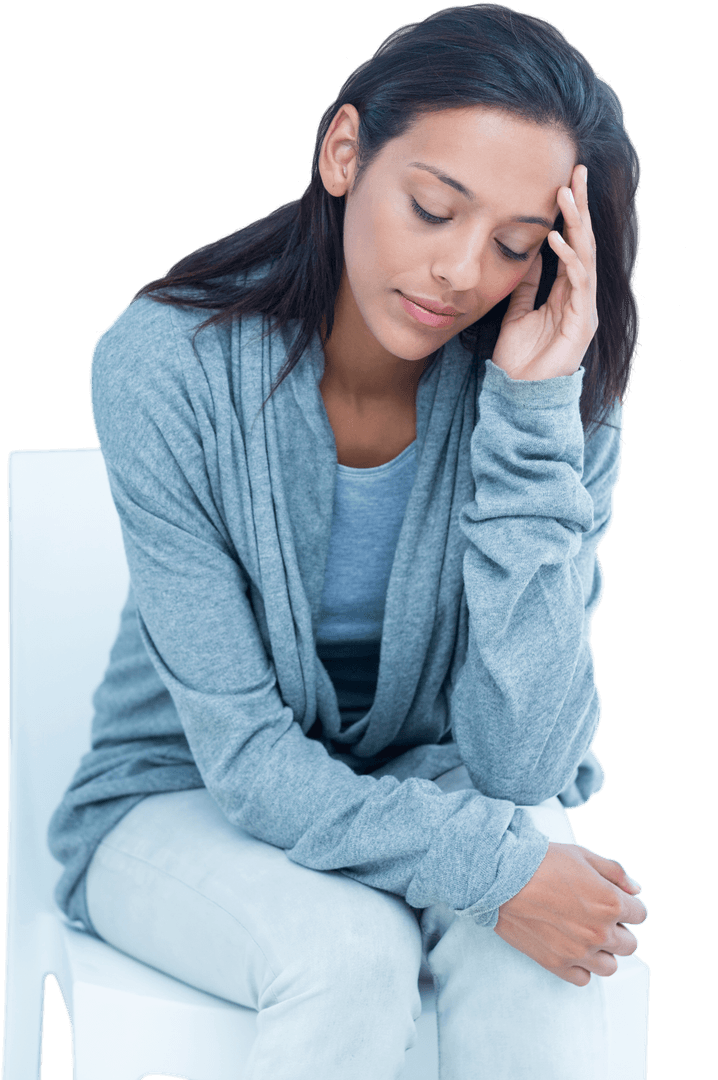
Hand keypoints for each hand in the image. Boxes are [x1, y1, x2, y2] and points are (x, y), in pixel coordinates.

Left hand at [492, 164, 597, 381]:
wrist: (517, 395)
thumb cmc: (518, 359)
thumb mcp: (517, 312)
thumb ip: (527, 285)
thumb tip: (528, 255)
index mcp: (565, 294)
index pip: (572, 245)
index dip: (570, 214)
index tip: (564, 181)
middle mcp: (579, 298)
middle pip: (584, 243)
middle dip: (581, 207)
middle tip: (577, 171)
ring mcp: (583, 310)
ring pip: (585, 257)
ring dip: (576, 224)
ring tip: (566, 195)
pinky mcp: (581, 324)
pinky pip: (578, 283)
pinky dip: (569, 259)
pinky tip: (558, 238)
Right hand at [494, 842, 647, 985]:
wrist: (502, 876)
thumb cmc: (541, 861)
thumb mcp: (583, 855)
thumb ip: (615, 872)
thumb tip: (635, 890)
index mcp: (610, 903)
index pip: (640, 914)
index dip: (627, 905)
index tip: (612, 900)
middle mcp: (599, 932)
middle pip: (629, 944)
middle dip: (618, 929)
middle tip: (597, 916)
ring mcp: (578, 952)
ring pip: (610, 966)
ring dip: (603, 951)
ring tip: (584, 934)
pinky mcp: (556, 964)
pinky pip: (584, 979)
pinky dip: (581, 966)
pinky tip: (571, 947)